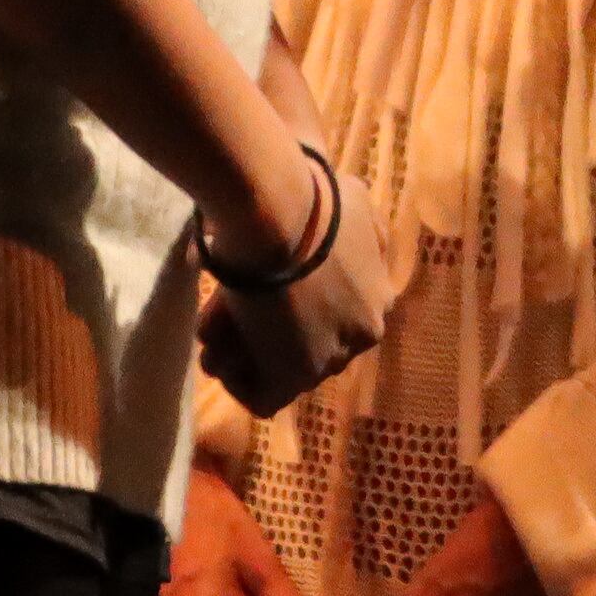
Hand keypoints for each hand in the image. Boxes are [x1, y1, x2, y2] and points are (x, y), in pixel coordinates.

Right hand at [194, 154, 398, 415]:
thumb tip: (350, 222)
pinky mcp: (295, 374)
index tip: (265, 297)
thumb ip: (360, 223)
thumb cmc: (310, 195)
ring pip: (288, 374)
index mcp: (380, 296)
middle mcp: (365, 333)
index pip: (341, 319)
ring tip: (215, 336)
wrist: (279, 211)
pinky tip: (216, 352)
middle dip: (271, 339)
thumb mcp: (355, 201)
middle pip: (315, 349)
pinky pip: (264, 399)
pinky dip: (237, 382)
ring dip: (246, 356)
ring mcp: (332, 357)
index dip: (298, 312)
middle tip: (231, 321)